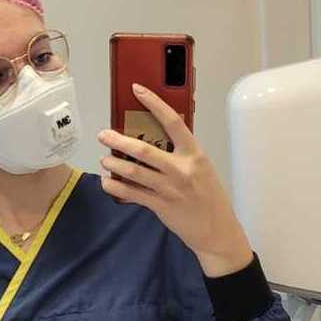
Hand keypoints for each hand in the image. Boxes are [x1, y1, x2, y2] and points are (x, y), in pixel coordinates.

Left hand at [99, 85, 254, 277]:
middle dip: (119, 140)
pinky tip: (107, 183)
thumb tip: (155, 140)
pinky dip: (116, 187)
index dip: (153, 103)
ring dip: (114, 164)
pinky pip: (132, 194)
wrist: (217, 230)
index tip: (137, 90)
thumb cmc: (209, 197)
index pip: (172, 122)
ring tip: (105, 160)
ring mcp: (170, 189)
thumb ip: (182, 155)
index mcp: (194, 154)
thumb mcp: (202, 169)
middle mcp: (181, 169)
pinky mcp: (161, 206)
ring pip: (134, 172)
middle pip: (144, 150)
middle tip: (104, 135)